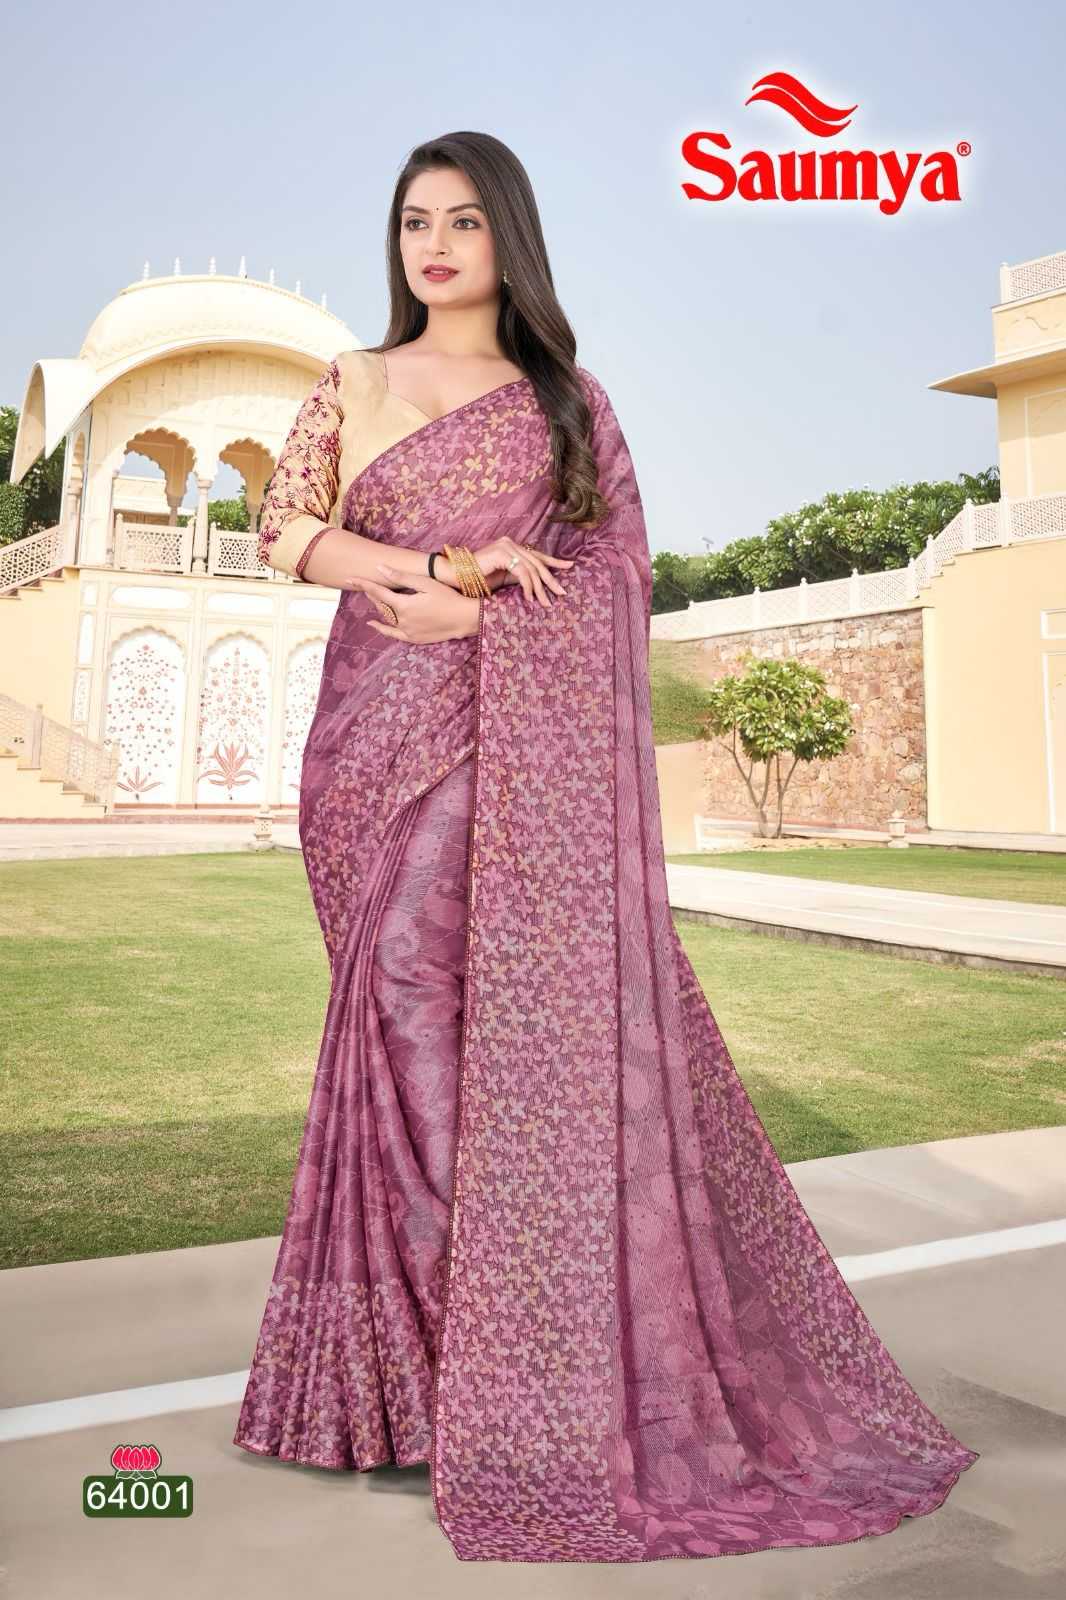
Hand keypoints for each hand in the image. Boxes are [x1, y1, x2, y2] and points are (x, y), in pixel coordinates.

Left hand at [359, 563, 479, 642]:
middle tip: (360, 583)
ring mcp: (407, 631)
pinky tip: (373, 624)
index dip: (363, 584)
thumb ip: (402, 577)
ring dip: (377, 607)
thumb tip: (380, 569)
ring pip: (386, 618)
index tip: (350, 578)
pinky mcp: (414, 638)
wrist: (465, 618)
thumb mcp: (425, 583)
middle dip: (370, 593)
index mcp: (403, 605)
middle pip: (380, 604)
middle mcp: (402, 620)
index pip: (378, 592)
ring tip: (370, 597)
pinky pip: (393, 634)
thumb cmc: (448, 597)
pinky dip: (382, 629)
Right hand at [464, 537, 574, 608]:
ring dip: (539, 588)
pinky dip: (527, 586)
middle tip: (561, 593)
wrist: (458, 577)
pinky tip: (529, 598)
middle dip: (551, 579)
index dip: (554, 561)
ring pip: (531, 569)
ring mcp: (506, 546)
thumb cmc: (479, 579)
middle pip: (537, 563)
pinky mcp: (501, 553)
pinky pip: (521, 572)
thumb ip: (520, 577)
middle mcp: (511, 543)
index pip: (537, 555)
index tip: (570, 566)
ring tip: (545, 602)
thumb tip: (538, 585)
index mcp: (513, 547)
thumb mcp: (506, 578)